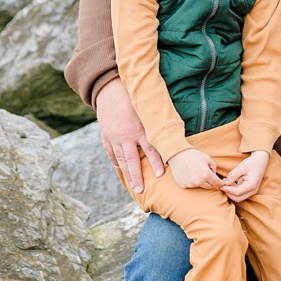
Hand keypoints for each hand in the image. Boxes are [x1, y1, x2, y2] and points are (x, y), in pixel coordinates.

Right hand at [95, 81, 166, 196]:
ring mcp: (114, 138)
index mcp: (139, 128)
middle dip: (137, 176)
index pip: (150, 149)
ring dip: (128, 174)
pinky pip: (112, 153)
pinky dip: (117, 162)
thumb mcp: (147, 108)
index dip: (156, 162)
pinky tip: (122, 170)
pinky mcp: (106, 137)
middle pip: (132, 160)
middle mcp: (126, 136)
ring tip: (134, 186)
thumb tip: (174, 133)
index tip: (160, 175)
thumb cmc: (134, 97)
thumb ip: (157, 122)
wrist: (110, 90)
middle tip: (141, 190)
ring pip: (121, 160)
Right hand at [169, 148, 222, 191]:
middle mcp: (198, 182)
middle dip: (210, 182)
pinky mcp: (183, 185)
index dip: (221, 183)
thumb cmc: (194, 155)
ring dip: (200, 182)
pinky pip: (191, 185)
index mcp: (206, 175)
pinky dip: (191, 182)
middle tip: (206, 174)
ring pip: (200, 186)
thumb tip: (215, 175)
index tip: (222, 183)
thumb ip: (214, 168)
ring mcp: (190, 184)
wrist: (178, 155)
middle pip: (209, 187)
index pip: (217, 183)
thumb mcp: (208, 158)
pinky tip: (188, 174)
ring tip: (195, 172)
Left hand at [219, 151, 269, 202]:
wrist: (261, 160)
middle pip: (238, 198)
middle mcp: (253, 190)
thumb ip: (233, 175)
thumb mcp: (242, 167)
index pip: (237, 192)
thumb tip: (224, 183)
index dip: (227, 190)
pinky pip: (240, 194)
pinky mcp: (249, 190)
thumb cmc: (252, 163)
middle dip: (228, 193)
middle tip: (222, 186)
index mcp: (252, 184)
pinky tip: (229, 184)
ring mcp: (252, 191)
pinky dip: (233, 191)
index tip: (221, 185)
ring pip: (238, 198)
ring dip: (230, 193)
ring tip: (225, 184)